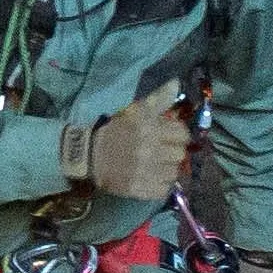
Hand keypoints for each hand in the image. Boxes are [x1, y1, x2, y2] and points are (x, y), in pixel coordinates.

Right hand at [76, 87, 191, 204]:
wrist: (89, 155)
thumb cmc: (114, 129)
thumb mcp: (135, 110)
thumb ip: (159, 98)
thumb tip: (176, 83)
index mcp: (150, 128)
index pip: (183, 134)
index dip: (178, 134)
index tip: (169, 136)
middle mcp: (150, 151)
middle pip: (180, 155)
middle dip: (173, 151)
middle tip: (162, 150)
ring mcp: (146, 172)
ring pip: (173, 173)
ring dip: (167, 168)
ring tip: (155, 164)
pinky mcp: (140, 189)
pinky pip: (164, 189)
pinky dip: (160, 184)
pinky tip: (151, 177)